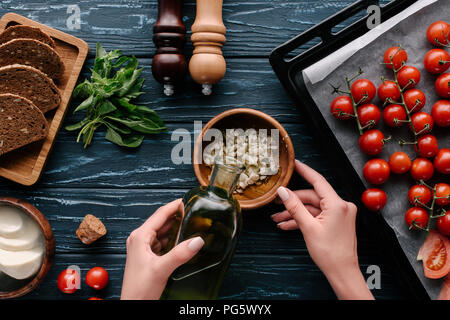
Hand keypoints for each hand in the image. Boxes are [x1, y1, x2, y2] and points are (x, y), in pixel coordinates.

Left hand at [121, 199, 204, 299]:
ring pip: (163, 232)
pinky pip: (163, 242)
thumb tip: (197, 240)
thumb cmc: (139, 289)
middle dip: (177, 215)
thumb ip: (180, 254)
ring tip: (191, 222)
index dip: (174, 205)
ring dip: (176, 227)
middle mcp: (140, 239)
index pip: (160, 214)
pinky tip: (183, 239)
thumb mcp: (161, 269)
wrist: (133, 306)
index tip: (187, 199)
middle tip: (193, 211)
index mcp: (140, 237)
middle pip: (162, 221)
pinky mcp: (148, 256)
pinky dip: (173, 239)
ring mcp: (144, 248)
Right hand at [271, 160, 373, 299]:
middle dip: (292, 202)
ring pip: (313, 208)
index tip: (295, 163)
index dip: (304, 171)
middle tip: (276, 205)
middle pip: (312, 197)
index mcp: (337, 204)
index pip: (318, 181)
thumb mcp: (308, 228)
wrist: (342, 272)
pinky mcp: (337, 221)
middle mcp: (341, 206)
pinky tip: (288, 225)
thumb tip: (283, 192)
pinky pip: (317, 216)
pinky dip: (304, 219)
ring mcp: (340, 214)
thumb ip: (294, 207)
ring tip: (278, 219)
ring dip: (295, 213)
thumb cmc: (330, 253)